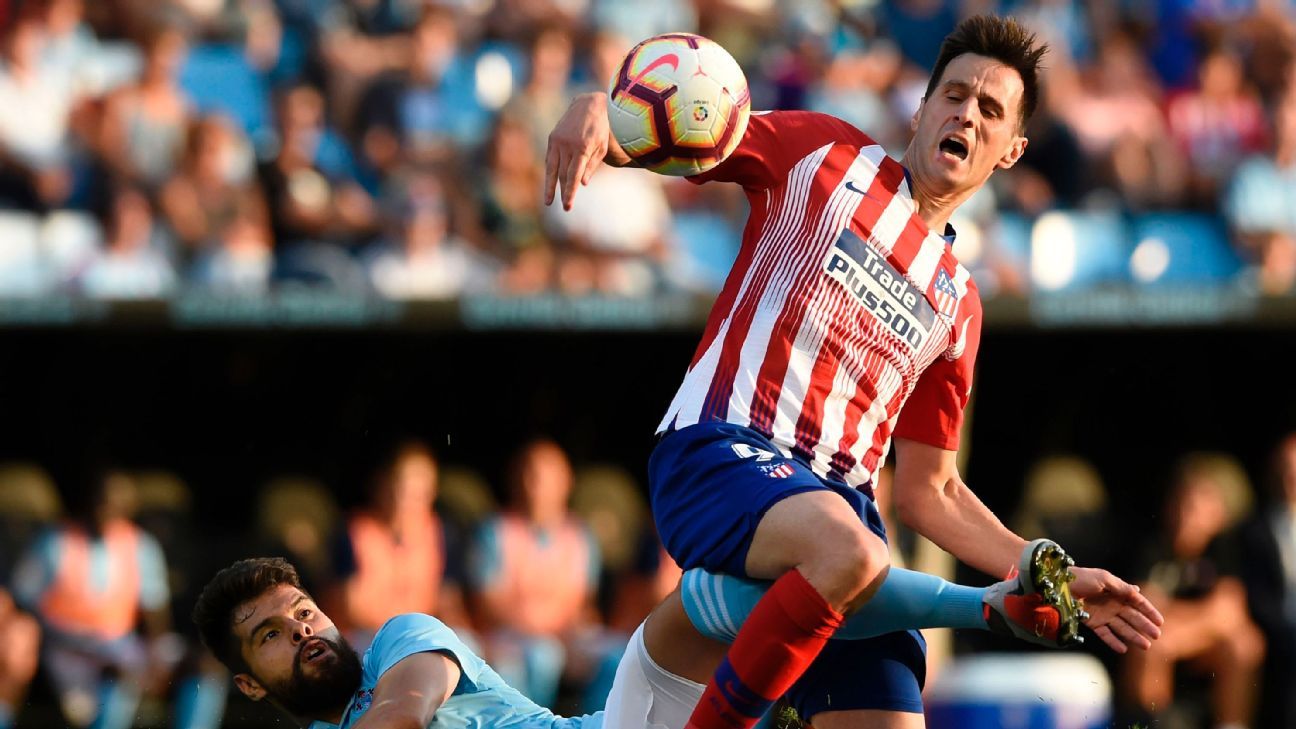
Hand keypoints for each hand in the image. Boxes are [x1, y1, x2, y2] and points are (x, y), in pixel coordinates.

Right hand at [544, 92, 627, 209]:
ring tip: (548, 201)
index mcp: (582, 148)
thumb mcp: (602, 147)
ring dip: (550, 186)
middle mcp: (567, 144)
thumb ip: (592, 166)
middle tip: (565, 208)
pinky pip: (549, 158)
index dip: (570, 192)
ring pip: (552, 168)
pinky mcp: (552, 137)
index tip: (567, 206)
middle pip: (562, 174)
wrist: (589, 104)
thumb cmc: (600, 128)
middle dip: (563, 192)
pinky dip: (550, 171)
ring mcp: (557, 140)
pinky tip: (550, 182)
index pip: (573, 175)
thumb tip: (581, 184)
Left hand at [1069, 567, 1163, 653]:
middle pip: (1132, 617)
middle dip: (1145, 626)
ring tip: (1146, 646)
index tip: (1160, 621)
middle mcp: (1111, 604)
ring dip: (1134, 636)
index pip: (1137, 603)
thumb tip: (1138, 592)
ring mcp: (1102, 614)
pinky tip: (1123, 649)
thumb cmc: (1081, 578)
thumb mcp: (1103, 579)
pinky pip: (1106, 634)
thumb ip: (1121, 587)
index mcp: (1116, 592)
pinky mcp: (1092, 623)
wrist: (1058, 586)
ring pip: (1122, 628)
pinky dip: (1114, 642)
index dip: (1149, 611)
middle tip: (1157, 635)